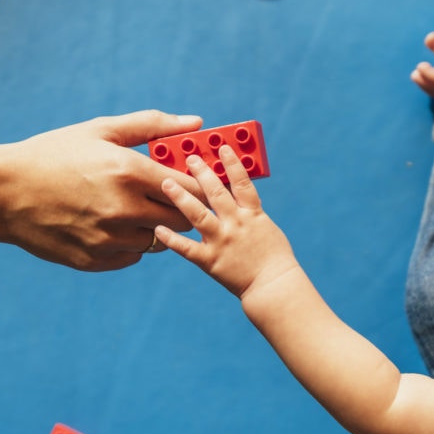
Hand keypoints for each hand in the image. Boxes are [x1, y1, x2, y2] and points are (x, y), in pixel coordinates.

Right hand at [0, 111, 204, 271]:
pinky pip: (132, 256)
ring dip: (153, 226)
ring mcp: (109, 239)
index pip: (191, 188)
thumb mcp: (101, 131)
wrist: (2, 192)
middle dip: (180, 208)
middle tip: (166, 197)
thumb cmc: (53, 154)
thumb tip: (197, 123)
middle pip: (181, 219)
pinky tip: (109, 224)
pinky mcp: (95, 260)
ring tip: (130, 208)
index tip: (196, 183)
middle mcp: (124, 209)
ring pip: (158, 240)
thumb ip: (153, 126)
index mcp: (130, 172)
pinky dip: (129, 243)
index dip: (199, 187)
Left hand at [154, 146, 298, 298]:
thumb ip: (249, 211)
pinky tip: (158, 228)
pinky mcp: (210, 261)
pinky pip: (187, 248)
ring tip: (166, 183)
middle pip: (215, 192)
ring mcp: (222, 241)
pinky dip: (171, 239)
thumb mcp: (266, 227)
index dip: (231, 163)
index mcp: (252, 214)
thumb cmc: (274, 258)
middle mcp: (235, 224)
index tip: (222, 147)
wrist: (274, 286)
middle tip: (188, 158)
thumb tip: (236, 194)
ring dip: (181, 197)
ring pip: (198, 214)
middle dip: (201, 172)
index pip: (241, 182)